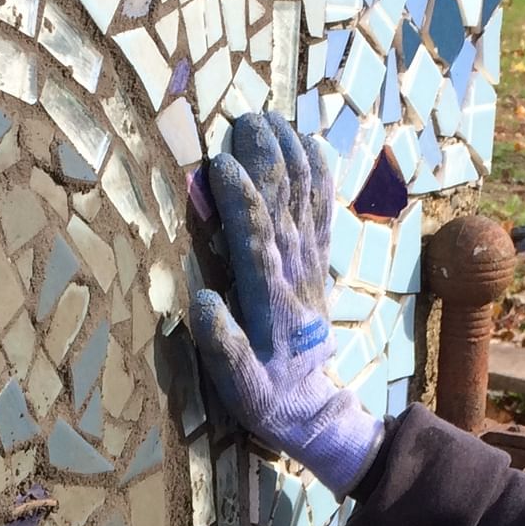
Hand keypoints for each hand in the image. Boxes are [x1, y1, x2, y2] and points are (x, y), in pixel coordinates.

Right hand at [190, 111, 384, 493]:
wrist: (313, 408)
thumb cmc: (266, 397)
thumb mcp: (240, 387)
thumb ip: (223, 346)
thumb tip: (202, 302)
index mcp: (270, 301)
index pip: (256, 240)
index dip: (240, 201)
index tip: (221, 163)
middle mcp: (294, 275)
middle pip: (283, 206)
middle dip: (266, 160)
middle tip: (244, 120)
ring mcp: (311, 266)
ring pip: (304, 200)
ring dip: (289, 156)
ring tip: (270, 117)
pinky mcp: (319, 264)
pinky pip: (323, 211)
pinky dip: (319, 175)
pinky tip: (310, 142)